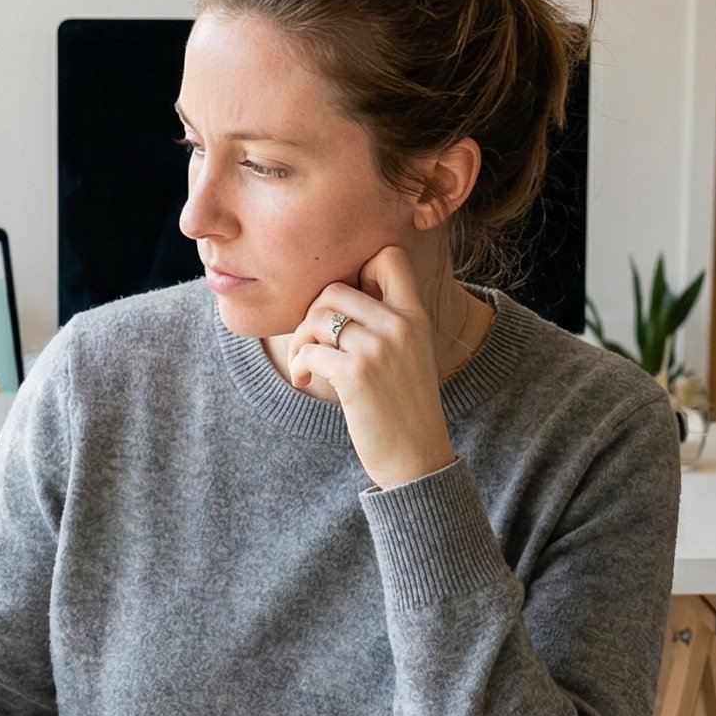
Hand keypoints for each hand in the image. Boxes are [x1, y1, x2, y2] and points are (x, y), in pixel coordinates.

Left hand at [285, 246, 460, 489]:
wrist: (416, 458)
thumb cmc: (404, 406)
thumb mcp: (412, 352)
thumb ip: (387, 320)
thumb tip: (333, 295)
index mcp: (416, 315)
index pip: (389, 256)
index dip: (358, 269)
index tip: (347, 306)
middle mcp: (400, 325)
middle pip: (335, 288)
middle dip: (312, 314)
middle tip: (313, 341)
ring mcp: (378, 349)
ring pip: (317, 317)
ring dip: (300, 340)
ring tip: (305, 361)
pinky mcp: (356, 375)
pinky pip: (309, 350)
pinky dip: (299, 363)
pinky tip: (303, 378)